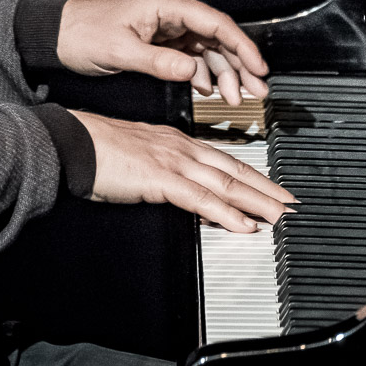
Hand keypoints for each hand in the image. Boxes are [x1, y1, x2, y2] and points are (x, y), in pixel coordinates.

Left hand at [57, 0, 269, 103]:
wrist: (56, 34)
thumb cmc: (82, 33)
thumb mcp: (121, 51)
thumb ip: (159, 62)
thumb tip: (191, 71)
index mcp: (165, 4)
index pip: (215, 23)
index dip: (241, 46)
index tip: (258, 68)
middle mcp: (170, 10)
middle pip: (217, 36)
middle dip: (238, 64)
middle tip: (256, 91)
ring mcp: (166, 24)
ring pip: (206, 48)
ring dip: (222, 73)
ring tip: (234, 98)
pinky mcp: (159, 38)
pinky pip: (190, 55)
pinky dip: (200, 73)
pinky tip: (206, 90)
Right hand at [71, 111, 295, 232]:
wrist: (72, 141)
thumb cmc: (98, 150)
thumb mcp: (140, 156)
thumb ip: (164, 171)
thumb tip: (182, 189)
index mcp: (177, 142)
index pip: (225, 161)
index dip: (254, 177)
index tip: (274, 191)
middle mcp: (181, 148)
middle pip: (235, 171)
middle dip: (268, 190)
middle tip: (293, 206)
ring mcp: (173, 162)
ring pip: (226, 184)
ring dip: (258, 203)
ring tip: (281, 217)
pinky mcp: (160, 178)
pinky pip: (200, 198)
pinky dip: (225, 213)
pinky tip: (242, 224)